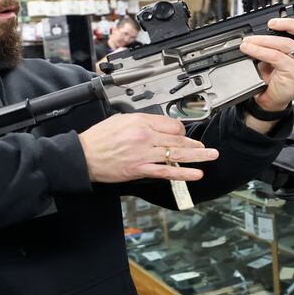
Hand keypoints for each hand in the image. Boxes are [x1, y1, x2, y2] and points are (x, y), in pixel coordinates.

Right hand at [78, 113, 218, 182]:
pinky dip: (182, 173)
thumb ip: (142, 121)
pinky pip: (165, 172)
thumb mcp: (121, 120)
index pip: (171, 124)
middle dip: (195, 144)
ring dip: (196, 157)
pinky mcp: (140, 169)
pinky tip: (195, 174)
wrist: (83, 155)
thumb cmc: (98, 138)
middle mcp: (144, 136)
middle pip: (177, 139)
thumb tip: (158, 125)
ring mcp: (143, 154)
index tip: (184, 136)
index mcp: (140, 121)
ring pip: (176, 155)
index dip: (181, 131)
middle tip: (207, 148)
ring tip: (210, 157)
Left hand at [238, 12, 293, 110]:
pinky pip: (276, 56)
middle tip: (272, 23)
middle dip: (290, 24)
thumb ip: (284, 35)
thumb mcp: (282, 49)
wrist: (270, 94)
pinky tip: (250, 49)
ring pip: (286, 43)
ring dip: (263, 40)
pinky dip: (259, 50)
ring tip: (249, 40)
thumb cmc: (277, 70)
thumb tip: (271, 23)